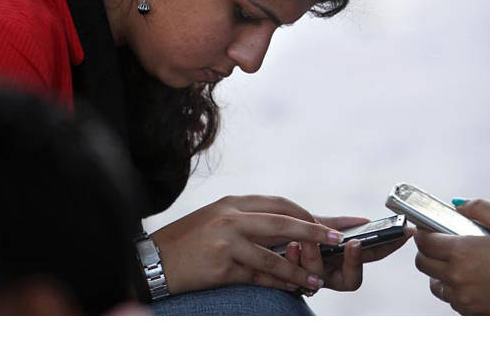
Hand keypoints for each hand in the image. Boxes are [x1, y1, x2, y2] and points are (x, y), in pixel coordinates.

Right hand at [150, 195, 344, 294]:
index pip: (280, 203)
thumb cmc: (189, 242)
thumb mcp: (219, 220)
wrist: (151, 262)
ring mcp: (226, 240)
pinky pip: (257, 275)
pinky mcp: (220, 265)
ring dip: (299, 268)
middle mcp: (231, 216)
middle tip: (338, 240)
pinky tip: (293, 288)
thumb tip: (288, 230)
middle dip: (314, 231)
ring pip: (273, 253)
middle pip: (282, 221)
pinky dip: (278, 283)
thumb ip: (250, 221)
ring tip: (317, 279)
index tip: (330, 223)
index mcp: (234, 202)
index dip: (307, 214)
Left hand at [283, 215, 414, 292]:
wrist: (253, 239)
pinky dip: (295, 259)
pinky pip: (296, 278)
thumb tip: (364, 222)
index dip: (389, 247)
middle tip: (353, 244)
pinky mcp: (288, 283)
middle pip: (352, 279)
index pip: (371, 257)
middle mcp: (327, 275)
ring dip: (316, 255)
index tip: (402, 233)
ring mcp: (309, 281)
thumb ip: (335, 225)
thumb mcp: (312, 224)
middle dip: (353, 261)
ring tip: (306, 239)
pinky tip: (291, 245)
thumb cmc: (284, 232)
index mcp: (339, 259)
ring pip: (320, 276)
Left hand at [413, 198, 489, 314]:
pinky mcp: (471, 313)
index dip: (423, 230)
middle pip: (423, 263)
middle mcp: (457, 278)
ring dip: (438, 271)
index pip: (424, 241)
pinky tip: (472, 278)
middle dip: (426, 249)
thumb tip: (460, 205)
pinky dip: (453, 288)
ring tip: (457, 260)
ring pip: (434, 284)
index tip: (428, 226)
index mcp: (462, 252)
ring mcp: (463, 299)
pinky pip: (451, 299)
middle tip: (440, 240)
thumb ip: (481, 207)